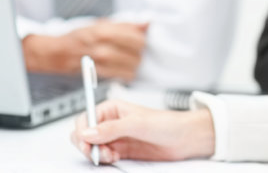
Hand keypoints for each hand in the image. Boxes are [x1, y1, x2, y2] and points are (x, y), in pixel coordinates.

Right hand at [23, 21, 147, 80]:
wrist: (58, 53)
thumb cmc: (78, 37)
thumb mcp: (100, 24)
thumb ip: (124, 24)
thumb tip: (146, 23)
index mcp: (104, 30)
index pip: (135, 36)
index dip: (140, 38)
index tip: (138, 38)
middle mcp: (102, 45)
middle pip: (135, 51)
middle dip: (138, 51)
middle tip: (135, 50)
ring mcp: (100, 61)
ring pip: (130, 65)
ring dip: (133, 63)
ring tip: (130, 60)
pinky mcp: (99, 73)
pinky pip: (120, 75)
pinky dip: (126, 73)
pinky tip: (124, 69)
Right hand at [70, 99, 214, 163]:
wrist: (185, 139)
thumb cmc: (165, 123)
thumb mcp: (137, 124)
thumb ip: (110, 129)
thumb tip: (87, 134)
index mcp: (111, 109)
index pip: (85, 119)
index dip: (82, 132)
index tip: (86, 143)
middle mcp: (110, 122)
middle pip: (85, 135)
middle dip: (87, 145)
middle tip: (97, 153)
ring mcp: (115, 137)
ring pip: (93, 148)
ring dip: (98, 154)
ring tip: (111, 155)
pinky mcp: (122, 150)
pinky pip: (105, 156)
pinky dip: (106, 159)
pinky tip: (116, 157)